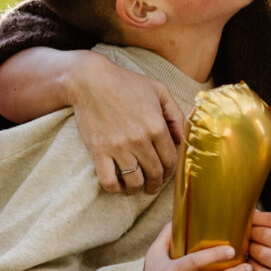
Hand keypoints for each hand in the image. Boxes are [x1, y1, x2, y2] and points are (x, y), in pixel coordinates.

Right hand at [66, 51, 184, 194]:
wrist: (90, 81)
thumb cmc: (126, 83)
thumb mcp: (159, 90)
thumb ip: (175, 114)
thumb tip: (181, 138)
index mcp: (156, 125)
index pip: (170, 160)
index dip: (170, 171)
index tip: (166, 174)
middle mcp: (140, 139)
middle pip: (155, 173)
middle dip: (156, 183)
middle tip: (153, 185)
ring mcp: (118, 147)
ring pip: (135, 181)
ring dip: (138, 189)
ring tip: (136, 187)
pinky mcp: (99, 151)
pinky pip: (109, 181)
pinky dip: (115, 189)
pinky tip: (118, 186)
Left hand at [246, 210, 270, 270]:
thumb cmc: (270, 247)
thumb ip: (261, 219)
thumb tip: (243, 207)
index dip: (255, 219)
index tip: (246, 220)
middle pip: (265, 235)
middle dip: (250, 235)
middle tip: (244, 237)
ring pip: (259, 252)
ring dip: (249, 250)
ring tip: (248, 249)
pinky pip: (256, 269)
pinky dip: (249, 265)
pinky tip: (250, 263)